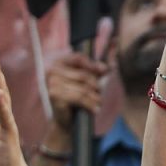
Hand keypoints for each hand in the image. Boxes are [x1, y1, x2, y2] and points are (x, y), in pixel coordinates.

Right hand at [45, 18, 112, 135]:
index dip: (94, 65)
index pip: (79, 58)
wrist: (64, 122)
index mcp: (56, 61)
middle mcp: (51, 70)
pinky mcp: (55, 95)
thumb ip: (98, 64)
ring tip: (98, 103)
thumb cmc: (76, 99)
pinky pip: (80, 97)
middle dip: (95, 85)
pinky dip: (90, 104)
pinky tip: (95, 109)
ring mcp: (51, 82)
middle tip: (99, 94)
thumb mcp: (86, 80)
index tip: (105, 71)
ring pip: (83, 87)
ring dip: (95, 96)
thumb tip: (115, 43)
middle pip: (83, 74)